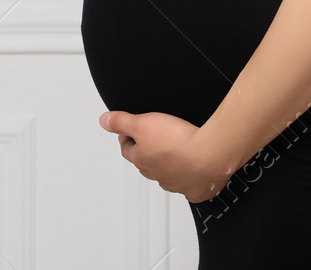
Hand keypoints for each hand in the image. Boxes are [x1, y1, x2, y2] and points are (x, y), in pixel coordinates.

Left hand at [99, 109, 231, 201]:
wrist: (207, 155)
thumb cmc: (177, 141)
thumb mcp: (143, 123)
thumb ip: (121, 121)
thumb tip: (104, 121)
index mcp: (141, 159)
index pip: (127, 149)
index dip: (127, 137)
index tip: (129, 131)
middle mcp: (156, 174)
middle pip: (145, 164)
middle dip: (146, 153)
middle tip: (152, 141)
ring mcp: (175, 183)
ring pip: (166, 175)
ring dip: (168, 166)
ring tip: (174, 154)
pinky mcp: (194, 190)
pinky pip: (188, 187)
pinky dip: (189, 180)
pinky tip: (194, 172)